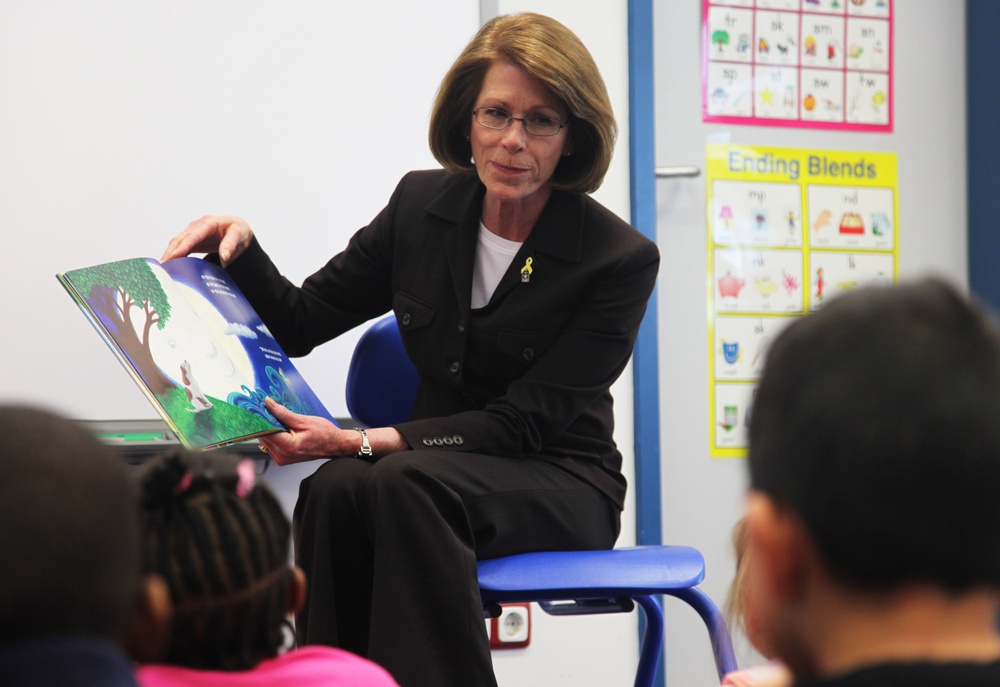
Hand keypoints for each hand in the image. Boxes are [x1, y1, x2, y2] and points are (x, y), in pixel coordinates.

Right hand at [161, 215, 253, 266]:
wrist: (238, 228)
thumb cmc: (238, 230)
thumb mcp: (239, 235)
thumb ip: (231, 245)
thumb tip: (224, 256)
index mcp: (209, 223)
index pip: (193, 236)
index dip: (183, 246)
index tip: (174, 256)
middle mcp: (198, 225)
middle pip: (180, 239)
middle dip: (170, 252)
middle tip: (162, 266)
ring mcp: (193, 231)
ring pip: (177, 242)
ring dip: (169, 254)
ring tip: (162, 268)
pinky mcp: (191, 238)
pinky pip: (180, 246)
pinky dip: (173, 255)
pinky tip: (168, 264)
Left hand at [257, 398, 408, 464]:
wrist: (335, 445)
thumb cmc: (325, 434)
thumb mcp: (304, 420)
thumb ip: (283, 414)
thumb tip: (268, 404)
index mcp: (288, 446)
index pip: (264, 431)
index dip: (259, 418)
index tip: (255, 407)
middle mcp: (282, 455)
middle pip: (263, 436)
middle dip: (264, 422)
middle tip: (266, 408)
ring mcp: (281, 458)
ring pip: (266, 440)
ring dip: (269, 428)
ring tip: (277, 417)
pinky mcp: (282, 458)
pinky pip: (271, 444)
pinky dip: (273, 434)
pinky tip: (281, 427)